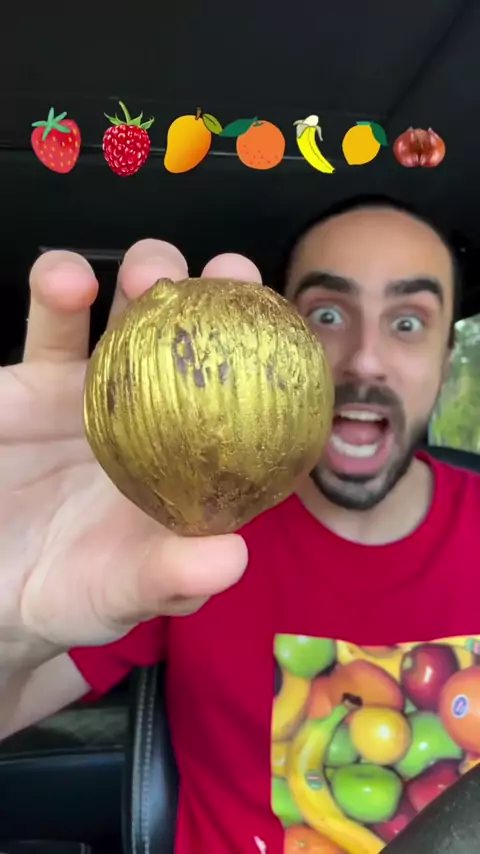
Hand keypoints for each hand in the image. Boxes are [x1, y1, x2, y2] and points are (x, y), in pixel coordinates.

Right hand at [0, 240, 261, 668]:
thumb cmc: (69, 593)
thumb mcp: (118, 592)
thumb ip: (170, 578)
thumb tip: (232, 559)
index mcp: (187, 456)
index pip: (240, 396)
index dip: (268, 356)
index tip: (286, 324)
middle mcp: (150, 411)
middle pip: (194, 336)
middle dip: (217, 294)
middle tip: (228, 274)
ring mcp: (93, 388)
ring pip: (127, 312)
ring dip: (146, 274)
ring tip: (150, 272)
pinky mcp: (33, 378)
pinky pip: (51, 324)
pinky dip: (60, 289)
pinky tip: (69, 278)